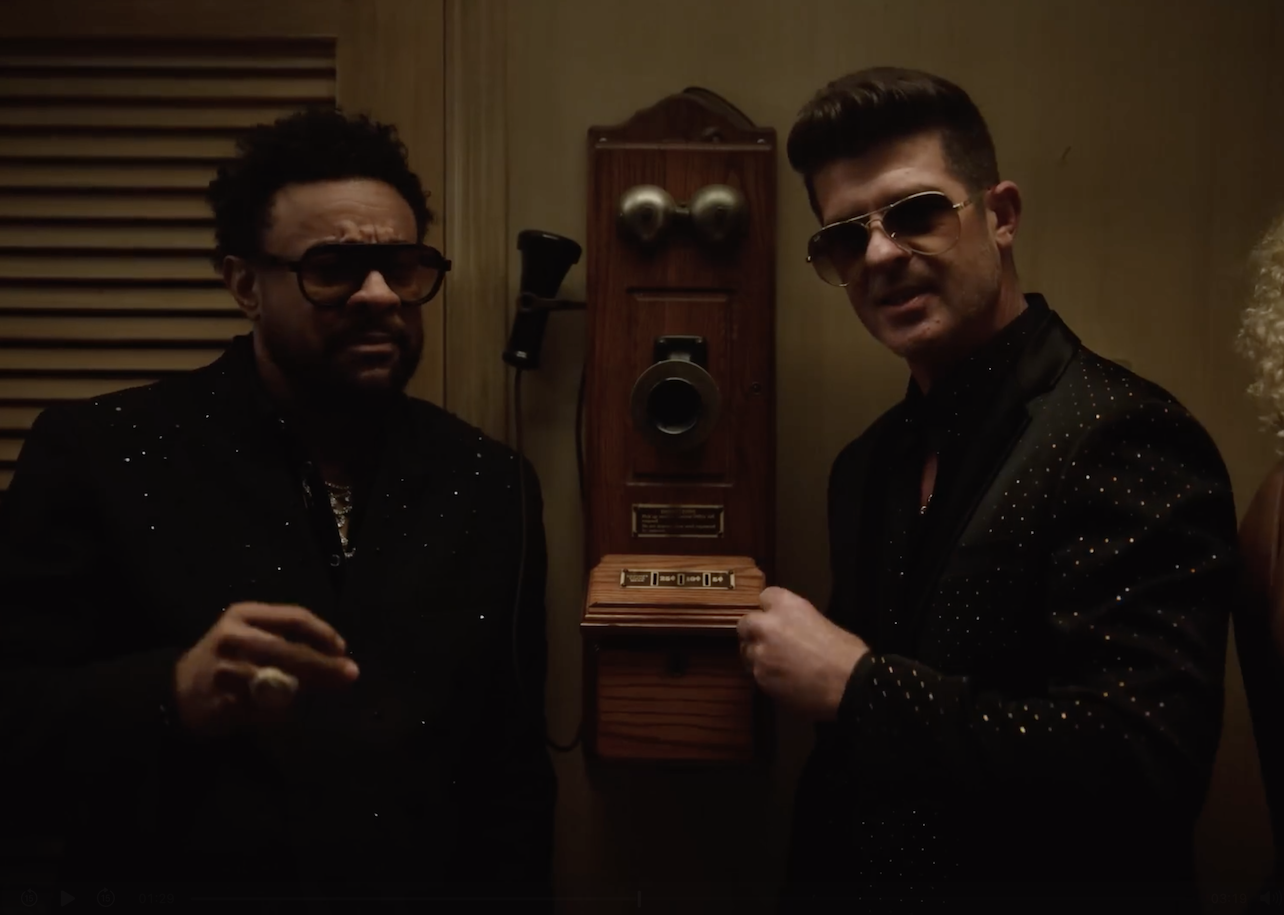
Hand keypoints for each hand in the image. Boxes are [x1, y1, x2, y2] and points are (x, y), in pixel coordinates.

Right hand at [173, 602, 358, 737]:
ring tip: (313, 696)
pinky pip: (267, 709)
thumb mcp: (248, 631)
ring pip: (282, 682)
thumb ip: (285, 636)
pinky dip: (282, 713)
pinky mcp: (224, 702)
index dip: (324, 633)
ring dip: (303, 691)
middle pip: (292, 650)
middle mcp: (234, 637)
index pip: (295, 618)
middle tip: (351, 675)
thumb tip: (336, 654)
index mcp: (243, 614)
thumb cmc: (225, 655)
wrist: (176, 690)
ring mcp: (227, 671)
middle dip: (326, 665)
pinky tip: (283, 712)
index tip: (342, 649)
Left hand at [736, 586, 869, 719]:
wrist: (849, 684)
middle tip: (769, 641)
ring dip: (758, 655)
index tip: (777, 616)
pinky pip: (757, 673)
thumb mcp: (822, 622)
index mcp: (786, 605)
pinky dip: (767, 676)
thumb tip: (792, 630)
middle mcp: (766, 625)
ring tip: (777, 664)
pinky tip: (784, 680)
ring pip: (747, 651)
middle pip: (747, 623)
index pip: (765, 596)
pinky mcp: (760, 678)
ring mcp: (760, 653)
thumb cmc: (846, 651)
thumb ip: (798, 621)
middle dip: (755, 631)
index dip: (771, 608)